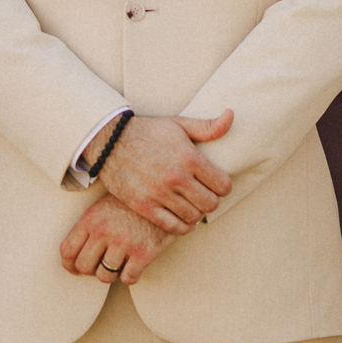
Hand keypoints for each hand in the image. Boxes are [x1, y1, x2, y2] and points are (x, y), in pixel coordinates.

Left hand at [59, 196, 172, 286]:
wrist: (168, 192)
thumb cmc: (134, 201)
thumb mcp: (105, 205)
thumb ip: (90, 226)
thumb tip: (75, 254)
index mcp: (91, 218)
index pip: (67, 250)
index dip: (69, 264)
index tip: (76, 268)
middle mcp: (104, 230)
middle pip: (84, 267)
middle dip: (92, 270)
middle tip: (102, 265)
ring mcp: (124, 242)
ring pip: (105, 276)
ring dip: (113, 273)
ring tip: (121, 263)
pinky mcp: (144, 252)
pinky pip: (128, 278)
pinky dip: (131, 276)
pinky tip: (136, 264)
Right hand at [94, 111, 233, 234]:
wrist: (110, 142)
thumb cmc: (148, 132)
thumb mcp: (179, 124)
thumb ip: (208, 126)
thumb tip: (231, 115)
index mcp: (189, 157)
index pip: (223, 185)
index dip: (224, 186)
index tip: (217, 184)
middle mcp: (176, 177)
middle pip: (211, 204)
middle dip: (212, 200)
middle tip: (205, 196)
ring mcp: (159, 194)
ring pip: (193, 216)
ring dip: (197, 213)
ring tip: (193, 205)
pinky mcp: (144, 206)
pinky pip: (172, 226)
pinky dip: (182, 227)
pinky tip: (184, 220)